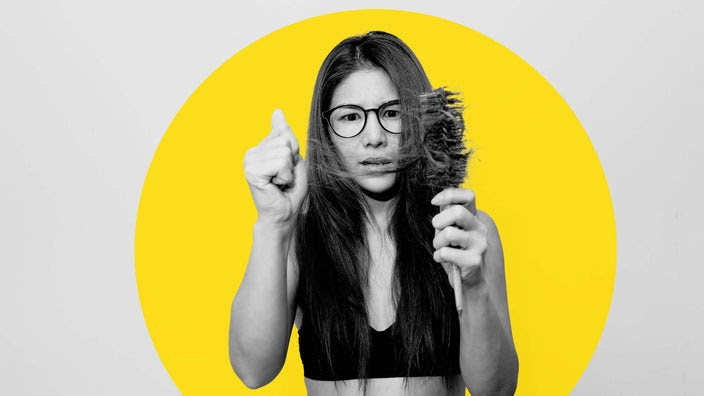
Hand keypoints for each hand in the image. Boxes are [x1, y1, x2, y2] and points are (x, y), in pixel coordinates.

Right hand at [244, 109, 306, 226]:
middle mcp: (252, 152)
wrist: (284, 213)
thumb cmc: (290, 190)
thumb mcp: (294, 158)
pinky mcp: (251, 170)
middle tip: (283, 178)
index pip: (284, 132)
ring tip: (279, 183)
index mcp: (261, 147)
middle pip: (285, 141)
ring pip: (284, 152)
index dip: (294, 152)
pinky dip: (284, 176)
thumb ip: (286, 136)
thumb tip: (277, 111)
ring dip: (288, 171)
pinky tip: (275, 185)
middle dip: (291, 162)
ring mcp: (249, 160)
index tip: (286, 168)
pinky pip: (280, 163)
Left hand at [431, 188, 487, 287]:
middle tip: (437, 230)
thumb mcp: (450, 231)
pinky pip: (446, 252)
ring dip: (437, 242)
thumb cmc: (456, 253)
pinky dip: (438, 256)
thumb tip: (439, 202)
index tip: (434, 202)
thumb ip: (446, 217)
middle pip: (457, 212)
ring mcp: (479, 244)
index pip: (468, 195)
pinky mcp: (474, 260)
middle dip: (439, 221)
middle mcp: (480, 229)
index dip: (449, 194)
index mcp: (474, 218)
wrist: (469, 281)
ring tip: (440, 248)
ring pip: (449, 233)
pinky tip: (443, 260)